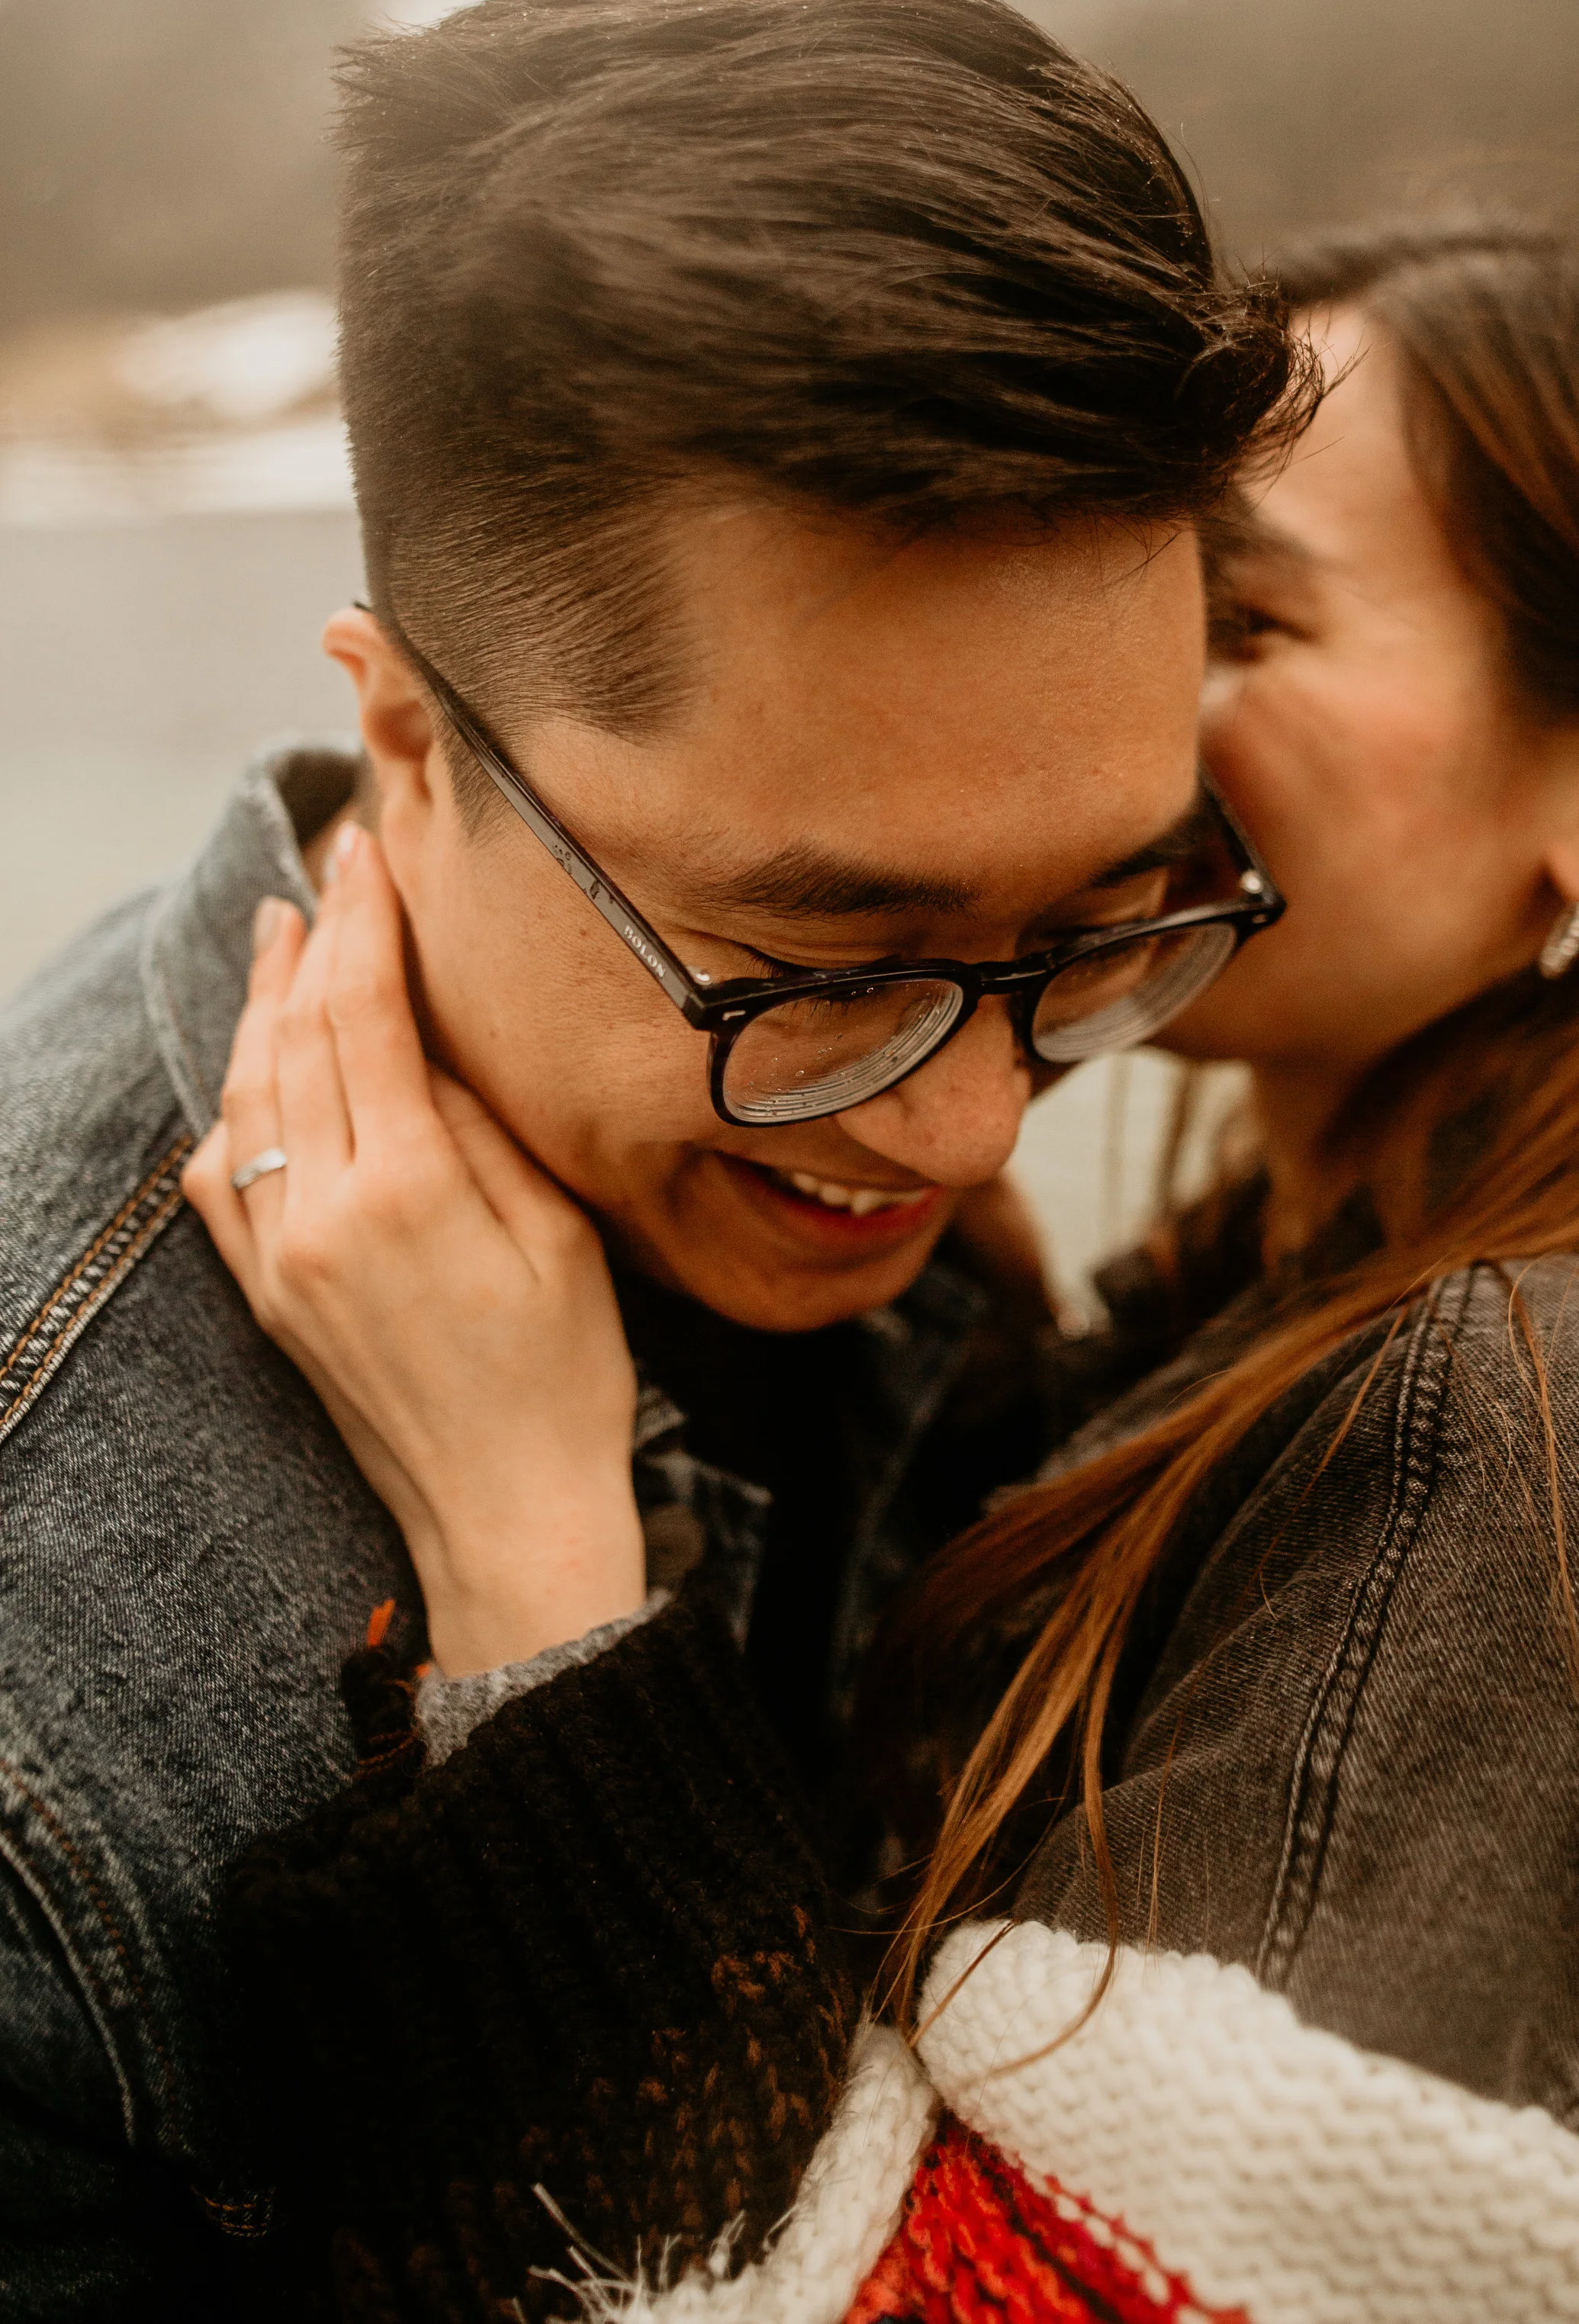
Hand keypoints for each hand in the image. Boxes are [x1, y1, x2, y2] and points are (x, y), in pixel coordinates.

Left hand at [184, 824, 645, 1675]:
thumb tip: (421, 1035)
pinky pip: (224, 1177)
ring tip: (282, 936)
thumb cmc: (565, 1378)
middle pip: (295, 1040)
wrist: (506, 1517)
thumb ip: (480, 1124)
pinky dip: (236, 1102)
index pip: (364, 1015)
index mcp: (404, 1190)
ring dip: (263, 1007)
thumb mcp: (557, 1231)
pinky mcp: (269, 1297)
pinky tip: (255, 1068)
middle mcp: (319, 1216)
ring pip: (247, 1097)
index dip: (367, 922)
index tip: (370, 851)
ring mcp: (280, 1260)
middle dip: (313, 941)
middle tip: (331, 865)